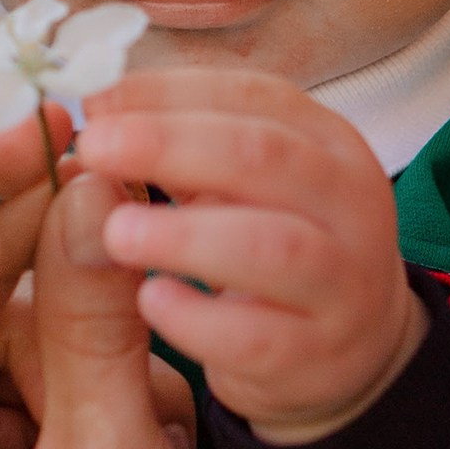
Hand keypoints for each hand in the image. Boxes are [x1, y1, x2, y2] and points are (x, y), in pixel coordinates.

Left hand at [73, 69, 426, 440]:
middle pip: (264, 157)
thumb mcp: (245, 186)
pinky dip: (198, 319)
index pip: (254, 97)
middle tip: (94, 148)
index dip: (170, 93)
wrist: (355, 349)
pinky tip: (150, 302)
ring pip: (272, 247)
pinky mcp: (321, 355)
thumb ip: (181, 148)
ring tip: (117, 232)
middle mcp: (350, 204)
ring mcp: (344, 282)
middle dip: (169, 145)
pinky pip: (259, 338)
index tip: (96, 99)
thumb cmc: (275, 248)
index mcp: (329, 143)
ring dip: (185, 235)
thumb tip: (99, 112)